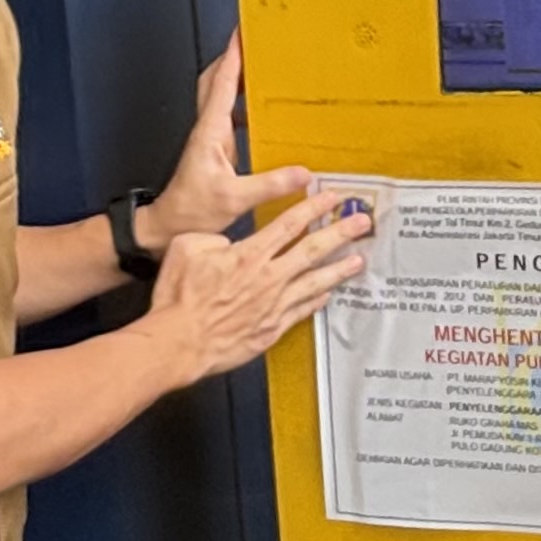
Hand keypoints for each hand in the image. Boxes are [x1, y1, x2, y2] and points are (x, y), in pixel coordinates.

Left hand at [140, 33, 310, 252]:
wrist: (168, 227)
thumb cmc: (190, 212)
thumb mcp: (234, 199)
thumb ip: (270, 185)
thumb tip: (302, 173)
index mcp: (210, 132)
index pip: (222, 84)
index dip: (233, 57)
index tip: (243, 33)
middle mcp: (208, 129)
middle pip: (215, 81)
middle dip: (232, 58)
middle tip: (252, 42)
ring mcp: (211, 139)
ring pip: (219, 95)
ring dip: (235, 78)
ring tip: (259, 67)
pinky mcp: (216, 150)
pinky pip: (229, 115)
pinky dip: (242, 103)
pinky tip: (260, 109)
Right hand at [144, 192, 367, 382]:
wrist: (180, 342)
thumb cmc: (179, 299)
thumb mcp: (185, 249)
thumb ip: (211, 239)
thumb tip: (226, 244)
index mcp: (248, 255)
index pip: (289, 224)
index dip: (313, 208)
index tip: (330, 198)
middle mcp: (267, 278)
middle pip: (312, 249)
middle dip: (340, 233)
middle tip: (362, 223)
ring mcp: (273, 305)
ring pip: (315, 281)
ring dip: (339, 269)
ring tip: (358, 260)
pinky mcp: (271, 329)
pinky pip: (302, 311)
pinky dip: (317, 301)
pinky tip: (328, 295)